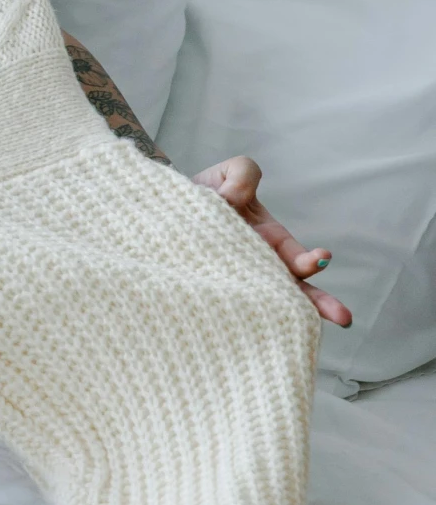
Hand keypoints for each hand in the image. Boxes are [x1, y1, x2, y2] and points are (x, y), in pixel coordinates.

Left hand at [191, 156, 350, 326]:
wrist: (162, 211)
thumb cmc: (203, 195)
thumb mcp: (226, 174)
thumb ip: (243, 174)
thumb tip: (235, 197)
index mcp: (267, 241)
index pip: (294, 256)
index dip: (311, 260)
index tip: (323, 259)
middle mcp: (254, 266)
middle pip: (291, 290)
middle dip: (318, 303)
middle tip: (342, 316)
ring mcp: (231, 280)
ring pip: (262, 304)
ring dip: (281, 316)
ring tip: (299, 330)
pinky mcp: (205, 288)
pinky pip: (223, 303)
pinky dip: (233, 313)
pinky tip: (238, 328)